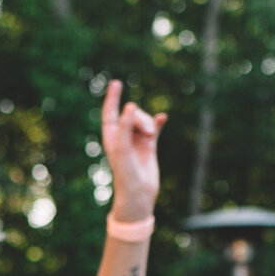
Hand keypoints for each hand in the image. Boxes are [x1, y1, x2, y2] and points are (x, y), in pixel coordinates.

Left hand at [97, 79, 163, 221]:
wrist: (138, 193)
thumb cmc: (125, 172)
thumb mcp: (122, 147)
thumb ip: (126, 125)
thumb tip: (131, 105)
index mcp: (111, 136)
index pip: (110, 112)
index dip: (113, 97)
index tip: (116, 83)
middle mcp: (123, 137)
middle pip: (132, 114)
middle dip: (141, 119)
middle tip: (147, 133)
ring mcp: (137, 140)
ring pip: (144, 120)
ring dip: (149, 124)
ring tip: (151, 137)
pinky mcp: (150, 146)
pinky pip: (155, 128)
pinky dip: (158, 123)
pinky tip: (164, 118)